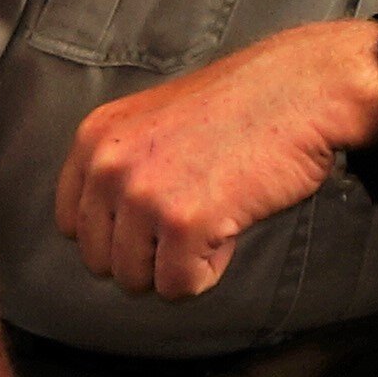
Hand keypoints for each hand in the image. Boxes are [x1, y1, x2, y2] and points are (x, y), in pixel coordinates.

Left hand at [55, 21, 377, 299]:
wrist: (304, 91)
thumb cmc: (246, 108)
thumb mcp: (156, 123)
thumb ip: (123, 165)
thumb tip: (112, 230)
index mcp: (95, 139)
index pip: (73, 226)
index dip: (120, 233)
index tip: (158, 218)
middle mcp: (108, 167)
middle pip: (102, 261)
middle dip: (149, 255)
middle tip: (194, 220)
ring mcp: (144, 195)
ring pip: (137, 280)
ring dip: (179, 265)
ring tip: (214, 219)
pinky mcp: (185, 223)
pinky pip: (180, 285)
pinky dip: (209, 271)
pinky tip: (229, 229)